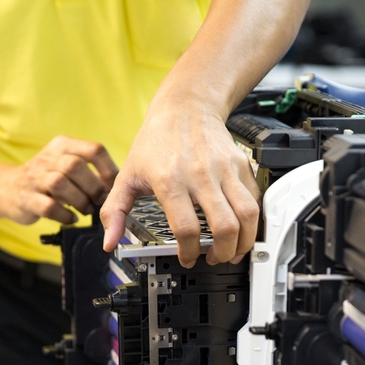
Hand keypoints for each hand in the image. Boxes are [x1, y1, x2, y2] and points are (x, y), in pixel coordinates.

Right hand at [0, 135, 118, 224]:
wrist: (6, 188)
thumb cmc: (45, 178)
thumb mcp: (65, 164)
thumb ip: (89, 170)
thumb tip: (116, 186)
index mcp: (62, 145)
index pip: (93, 149)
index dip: (109, 169)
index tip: (115, 185)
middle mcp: (47, 158)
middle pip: (75, 166)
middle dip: (93, 187)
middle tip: (100, 202)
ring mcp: (34, 178)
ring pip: (60, 183)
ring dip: (80, 201)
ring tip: (86, 210)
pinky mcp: (27, 199)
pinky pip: (49, 207)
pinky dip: (65, 215)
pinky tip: (71, 218)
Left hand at [101, 97, 260, 267]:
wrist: (185, 107)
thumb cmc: (157, 140)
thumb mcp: (127, 174)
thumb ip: (114, 211)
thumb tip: (109, 241)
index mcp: (171, 181)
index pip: (187, 229)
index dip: (189, 252)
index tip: (187, 258)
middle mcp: (201, 176)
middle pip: (224, 227)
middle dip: (223, 253)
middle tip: (215, 258)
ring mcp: (224, 170)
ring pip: (247, 215)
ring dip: (244, 241)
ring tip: (234, 250)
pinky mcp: (240, 165)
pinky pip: (255, 199)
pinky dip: (253, 220)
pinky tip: (242, 228)